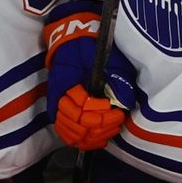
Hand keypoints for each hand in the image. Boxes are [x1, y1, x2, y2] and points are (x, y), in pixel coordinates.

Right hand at [44, 0, 136, 149]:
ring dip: (93, 134)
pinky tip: (95, 139)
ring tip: (109, 128)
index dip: (101, 111)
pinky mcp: (58, 110)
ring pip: (71, 131)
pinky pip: (64, 133)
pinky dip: (80, 140)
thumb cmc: (90, 49)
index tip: (114, 108)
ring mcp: (56, 103)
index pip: (82, 105)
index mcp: (68, 79)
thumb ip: (118, 80)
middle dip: (100, 124)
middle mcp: (58, 94)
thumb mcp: (109, 58)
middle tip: (116, 118)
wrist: (70, 41)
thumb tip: (124, 104)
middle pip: (77, 121)